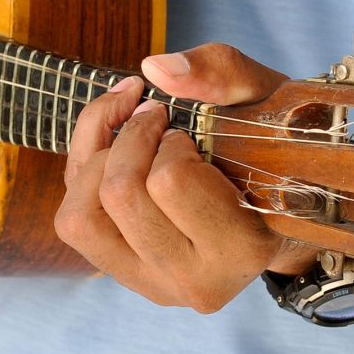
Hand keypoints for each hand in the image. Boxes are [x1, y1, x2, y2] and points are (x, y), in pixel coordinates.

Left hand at [55, 43, 309, 311]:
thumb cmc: (272, 145)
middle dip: (131, 139)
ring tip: (133, 138)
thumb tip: (155, 68)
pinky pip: (72, 223)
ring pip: (79, 216)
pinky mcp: (123, 276)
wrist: (281, 204)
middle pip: (120, 196)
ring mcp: (153, 285)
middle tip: (159, 120)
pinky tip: (112, 150)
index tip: (190, 133)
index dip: (170, 140)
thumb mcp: (265, 96)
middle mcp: (195, 281)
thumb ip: (222, 74)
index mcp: (242, 247)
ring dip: (98, 159)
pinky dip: (82, 172)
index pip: (170, 182)